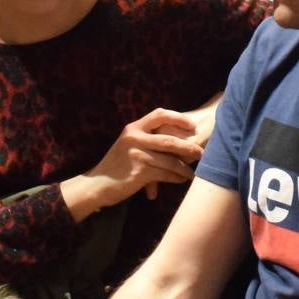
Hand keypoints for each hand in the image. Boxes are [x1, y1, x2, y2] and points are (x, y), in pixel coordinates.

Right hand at [65, 109, 203, 216]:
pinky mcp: (140, 172)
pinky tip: (182, 179)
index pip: (159, 114)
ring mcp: (137, 155)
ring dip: (185, 167)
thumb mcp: (127, 145)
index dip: (178, 118)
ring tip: (194, 172)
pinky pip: (166, 174)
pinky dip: (177, 177)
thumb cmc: (115, 166)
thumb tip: (174, 139)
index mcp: (133, 128)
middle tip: (202, 153)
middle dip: (189, 147)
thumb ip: (145, 138)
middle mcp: (135, 138)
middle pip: (169, 140)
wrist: (97, 184)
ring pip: (170, 160)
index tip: (193, 126)